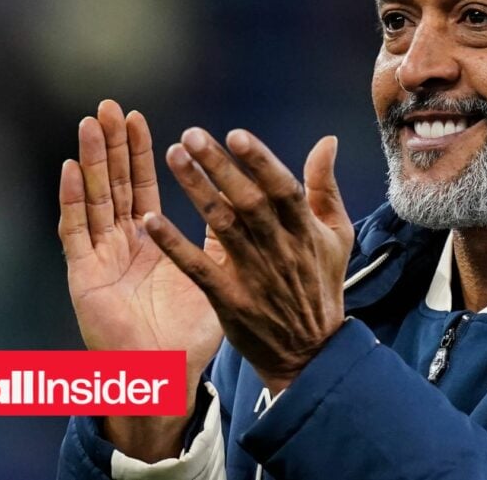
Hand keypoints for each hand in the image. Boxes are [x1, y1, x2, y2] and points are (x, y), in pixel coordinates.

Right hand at [58, 100, 222, 460]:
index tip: (138, 117)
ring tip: (91, 123)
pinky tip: (71, 168)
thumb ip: (221, 236)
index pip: (141, 186)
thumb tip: (245, 197)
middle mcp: (120, 244)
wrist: (167, 377)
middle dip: (111, 145)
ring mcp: (99, 258)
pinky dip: (72, 199)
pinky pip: (75, 231)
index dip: (139, 153)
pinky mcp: (85, 276)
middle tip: (108, 105)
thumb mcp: (213, 274)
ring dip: (91, 160)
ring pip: (93, 198)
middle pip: (113, 183)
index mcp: (149, 242)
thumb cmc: (190, 334)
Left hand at [143, 127, 353, 392]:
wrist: (311, 351)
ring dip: (196, 190)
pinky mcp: (230, 300)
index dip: (261, 161)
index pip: (284, 189)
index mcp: (306, 230)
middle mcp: (281, 250)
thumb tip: (326, 141)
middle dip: (219, 166)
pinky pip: (198, 268)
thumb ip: (325, 187)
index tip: (235, 134)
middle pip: (248, 202)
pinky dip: (174, 244)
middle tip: (190, 135)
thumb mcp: (336, 235)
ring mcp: (254, 276)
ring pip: (222, 227)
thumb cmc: (321, 284)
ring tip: (173, 157)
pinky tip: (150, 220)